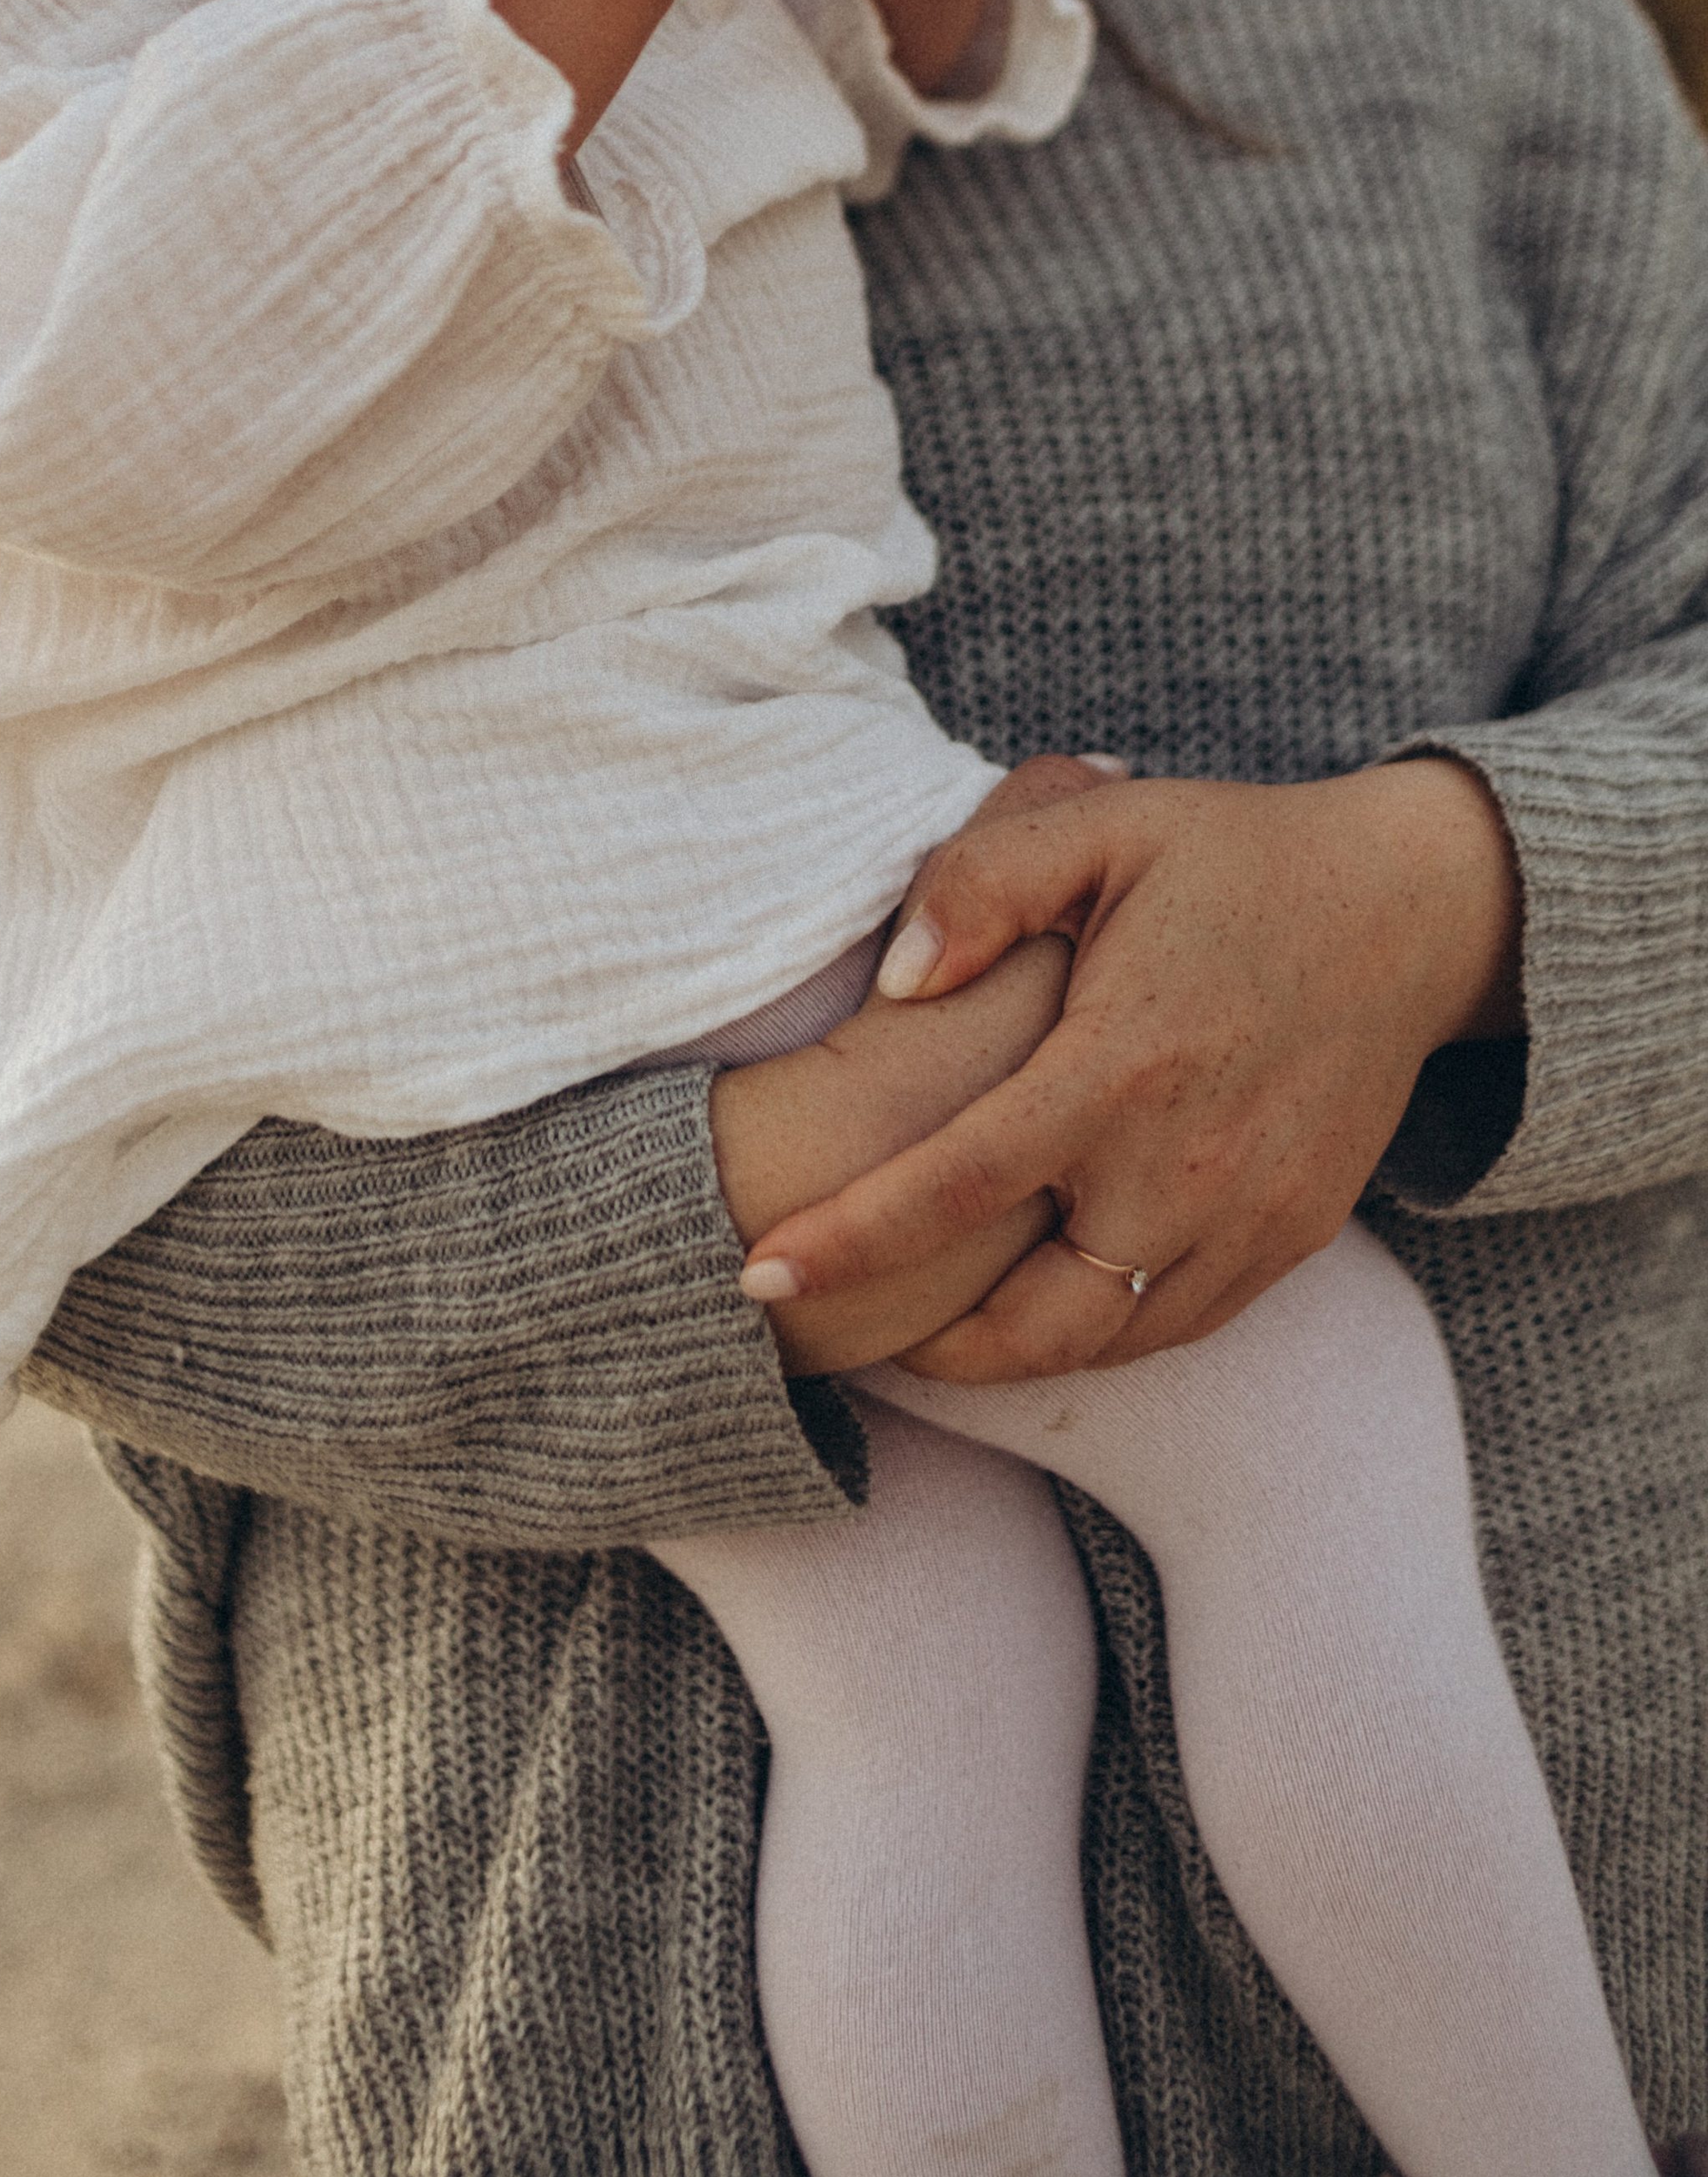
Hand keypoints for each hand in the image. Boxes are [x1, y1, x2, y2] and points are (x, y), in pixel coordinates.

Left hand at [739, 758, 1524, 1382]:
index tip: (757, 1275)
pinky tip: (1035, 1307)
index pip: (955, 1183)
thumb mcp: (1103, 822)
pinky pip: (1173, 1325)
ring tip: (918, 1329)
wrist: (1419, 909)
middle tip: (833, 1326)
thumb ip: (983, 883)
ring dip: (1000, 1354)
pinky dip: (1093, 1337)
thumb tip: (895, 982)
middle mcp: (1187, 1165)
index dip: (849, 1239)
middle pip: (1028, 1319)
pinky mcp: (1292, 1239)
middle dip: (919, 1347)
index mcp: (1122, 1064)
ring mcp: (1249, 1216)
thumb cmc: (1240, 856)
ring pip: (1099, 1343)